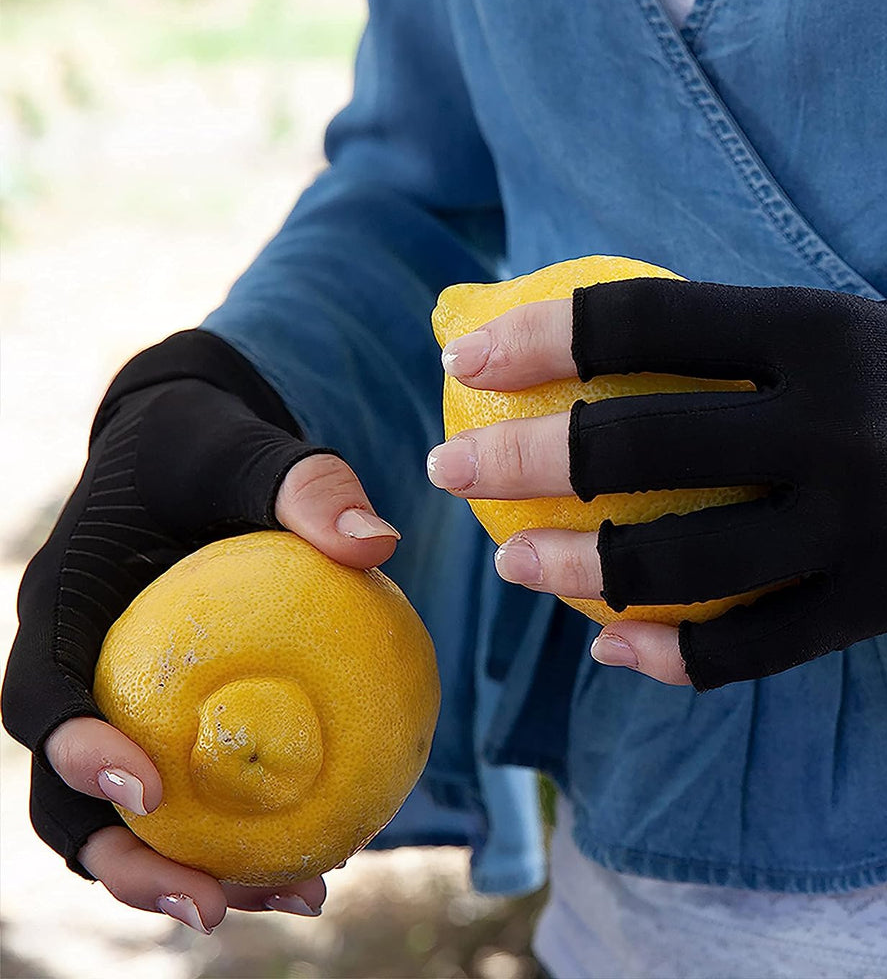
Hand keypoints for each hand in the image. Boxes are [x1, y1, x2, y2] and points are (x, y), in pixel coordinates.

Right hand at [2, 331, 399, 931]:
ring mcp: (119, 701)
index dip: (76, 753)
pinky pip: (196, 788)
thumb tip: (378, 545)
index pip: (42, 693)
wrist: (195, 453)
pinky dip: (243, 831)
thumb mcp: (252, 448)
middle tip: (210, 906)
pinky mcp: (169, 715)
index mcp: (64, 604)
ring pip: (131, 816)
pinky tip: (322, 851)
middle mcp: (78, 667)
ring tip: (298, 895)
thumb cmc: (210, 447)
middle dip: (125, 863)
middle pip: (67, 794)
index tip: (146, 789)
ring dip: (194, 873)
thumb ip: (306, 485)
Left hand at [427, 278, 886, 690]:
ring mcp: (862, 522)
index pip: (643, 322)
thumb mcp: (852, 329)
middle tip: (450, 469)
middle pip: (636, 446)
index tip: (464, 361)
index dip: (538, 338)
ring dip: (571, 569)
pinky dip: (672, 659)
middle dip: (516, 459)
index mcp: (815, 329)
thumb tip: (609, 351)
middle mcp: (831, 421)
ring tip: (512, 564)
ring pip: (680, 561)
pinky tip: (612, 651)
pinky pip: (754, 648)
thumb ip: (744, 344)